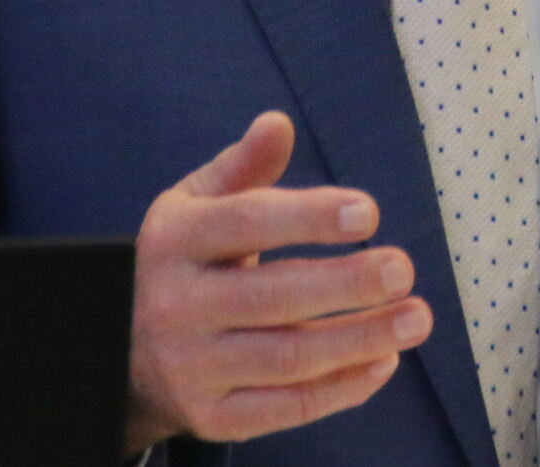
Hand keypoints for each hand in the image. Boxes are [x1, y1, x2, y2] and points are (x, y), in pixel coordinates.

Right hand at [126, 111, 432, 451]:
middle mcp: (178, 305)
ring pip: (287, 359)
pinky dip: (341, 390)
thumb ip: (243, 167)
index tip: (369, 213)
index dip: (310, 217)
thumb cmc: (185, 260)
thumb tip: (278, 123)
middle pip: (274, 296)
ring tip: (417, 318)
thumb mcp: (196, 206)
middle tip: (403, 269)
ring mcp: (192, 367)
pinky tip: (385, 362)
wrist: (122, 348)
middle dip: (348, 283)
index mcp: (175, 240)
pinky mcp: (210, 417)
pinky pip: (285, 409)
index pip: (246, 223)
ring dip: (361, 339)